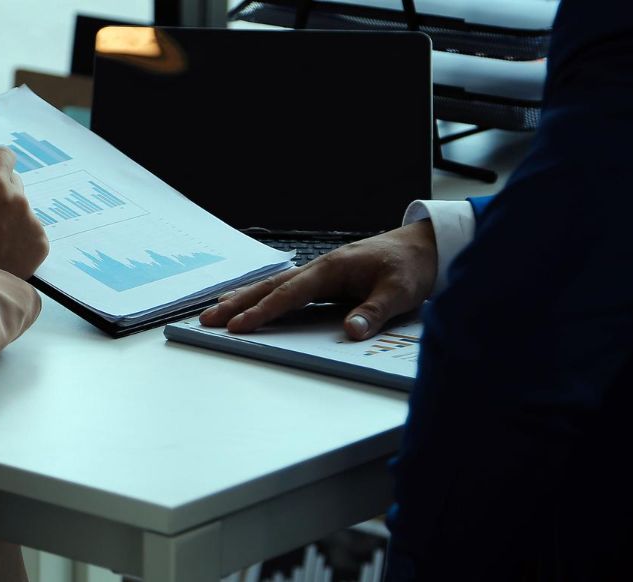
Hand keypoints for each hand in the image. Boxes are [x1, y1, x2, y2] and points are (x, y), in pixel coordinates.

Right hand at [199, 221, 437, 339]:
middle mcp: (321, 269)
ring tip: (215, 311)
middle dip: (238, 303)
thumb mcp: (400, 292)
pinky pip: (288, 290)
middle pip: (270, 287)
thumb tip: (352, 331)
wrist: (425, 247)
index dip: (263, 312)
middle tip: (207, 319)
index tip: (238, 327)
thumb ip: (374, 312)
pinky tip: (251, 305)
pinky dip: (265, 298)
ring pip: (275, 286)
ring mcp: (322, 274)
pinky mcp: (327, 282)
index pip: (289, 294)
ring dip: (245, 299)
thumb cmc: (411, 267)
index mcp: (332, 269)